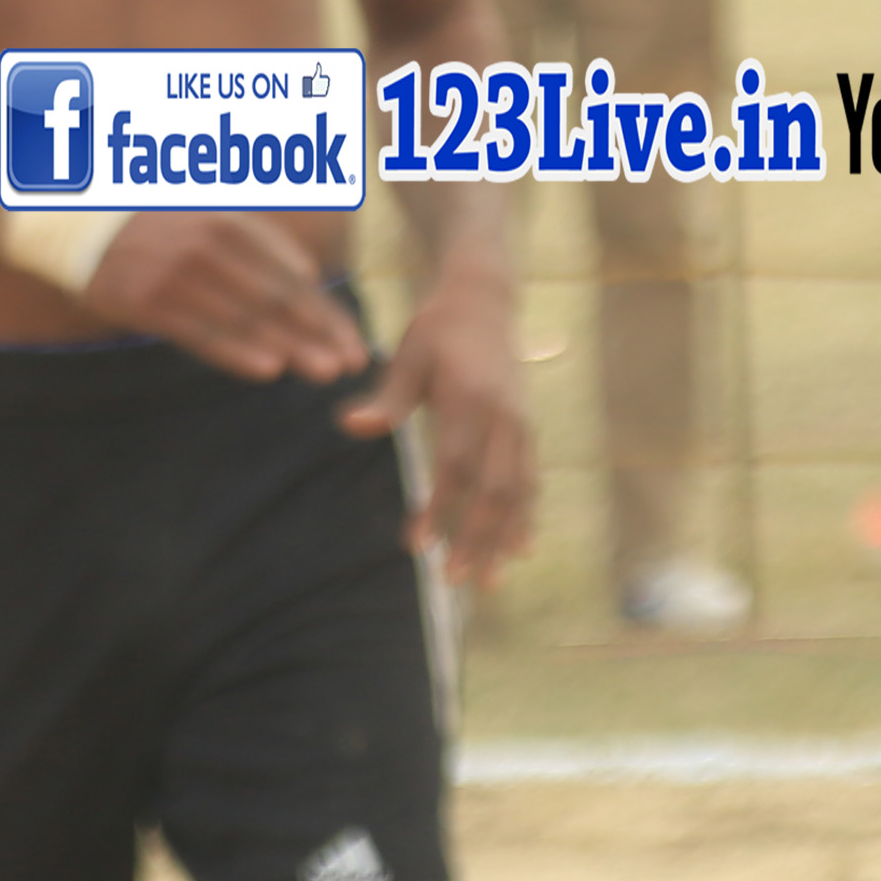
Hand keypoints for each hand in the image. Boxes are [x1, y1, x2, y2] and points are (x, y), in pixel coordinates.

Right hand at [79, 214, 373, 381]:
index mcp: (230, 223)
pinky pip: (198, 333)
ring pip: (244, 318)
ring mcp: (175, 275)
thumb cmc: (157, 222)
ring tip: (325, 371)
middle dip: (319, 333)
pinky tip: (268, 370)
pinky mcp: (143, 302)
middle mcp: (207, 245)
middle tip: (353, 363)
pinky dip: (235, 351)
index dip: (326, 311)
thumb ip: (258, 242)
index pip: (292, 275)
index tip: (355, 340)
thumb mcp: (209, 214)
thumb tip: (308, 273)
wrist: (76, 220)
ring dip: (290, 347)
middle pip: (276, 298)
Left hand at [339, 254, 534, 580]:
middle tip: (452, 579)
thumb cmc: (438, 330)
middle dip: (476, 537)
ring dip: (504, 537)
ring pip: (518, 491)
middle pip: (494, 489)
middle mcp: (504, 417)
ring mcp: (522, 425)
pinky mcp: (529, 429)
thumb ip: (386, 398)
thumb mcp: (408, 355)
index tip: (417, 545)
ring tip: (490, 581)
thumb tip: (349, 425)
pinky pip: (531, 480)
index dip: (439, 507)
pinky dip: (526, 516)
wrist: (486, 300)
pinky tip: (520, 548)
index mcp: (471, 399)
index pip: (455, 465)